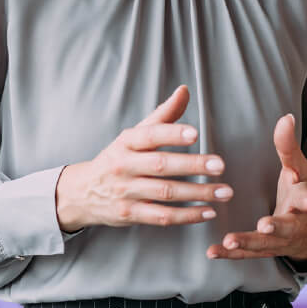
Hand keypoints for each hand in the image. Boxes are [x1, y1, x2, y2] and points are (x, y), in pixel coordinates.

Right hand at [55, 86, 232, 231]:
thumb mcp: (134, 135)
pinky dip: (187, 216)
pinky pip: (162, 216)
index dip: (172, 134)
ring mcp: (126, 192)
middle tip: (220, 165)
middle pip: (161, 165)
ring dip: (198, 193)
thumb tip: (184, 90)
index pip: (150, 135)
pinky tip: (208, 212)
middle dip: (193, 165)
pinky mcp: (129, 214)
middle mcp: (124, 166)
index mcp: (126, 142)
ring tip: (224, 192)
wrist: (82, 192)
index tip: (196, 133)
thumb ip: (162, 115)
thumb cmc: (117, 159)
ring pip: (166, 192)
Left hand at [206, 113, 306, 262]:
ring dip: (247, 243)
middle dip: (277, 227)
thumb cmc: (301, 193)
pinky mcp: (263, 251)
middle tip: (265, 226)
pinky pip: (246, 255)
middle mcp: (294, 225)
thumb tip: (286, 117)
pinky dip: (229, 254)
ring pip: (264, 245)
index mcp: (304, 201)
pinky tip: (212, 251)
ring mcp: (279, 241)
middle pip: (287, 227)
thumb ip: (289, 146)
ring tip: (230, 240)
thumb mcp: (299, 168)